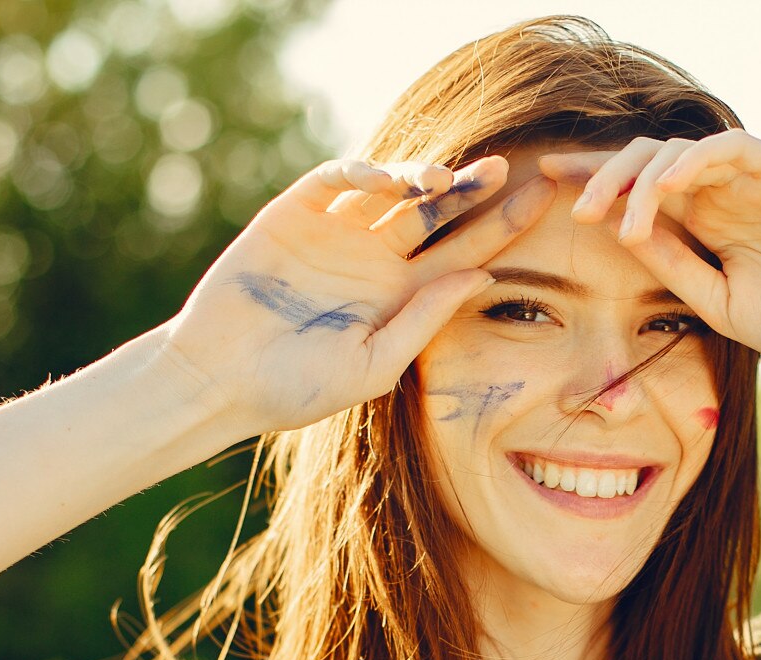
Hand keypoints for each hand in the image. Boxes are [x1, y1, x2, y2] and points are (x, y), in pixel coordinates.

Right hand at [158, 154, 556, 432]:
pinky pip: (336, 179)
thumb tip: (485, 276)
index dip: (501, 228)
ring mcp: (336, 232)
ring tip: (445, 180)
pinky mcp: (294, 213)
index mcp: (400, 297)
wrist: (218, 379)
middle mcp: (375, 259)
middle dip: (470, 191)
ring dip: (420, 177)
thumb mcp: (373, 363)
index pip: (464, 254)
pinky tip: (386, 180)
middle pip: (436, 214)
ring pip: (391, 189)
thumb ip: (425, 319)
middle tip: (506, 169)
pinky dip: (362, 171)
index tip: (542, 204)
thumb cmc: (295, 388)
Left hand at [544, 131, 760, 372]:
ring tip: (619, 221)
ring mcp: (753, 179)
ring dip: (638, 179)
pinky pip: (727, 147)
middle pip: (646, 159)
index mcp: (707, 222)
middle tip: (573, 210)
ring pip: (677, 149)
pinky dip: (688, 163)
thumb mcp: (719, 303)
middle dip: (602, 176)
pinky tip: (661, 196)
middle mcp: (724, 192)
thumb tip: (620, 235)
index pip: (638, 188)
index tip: (542, 184)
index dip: (591, 179)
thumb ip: (673, 267)